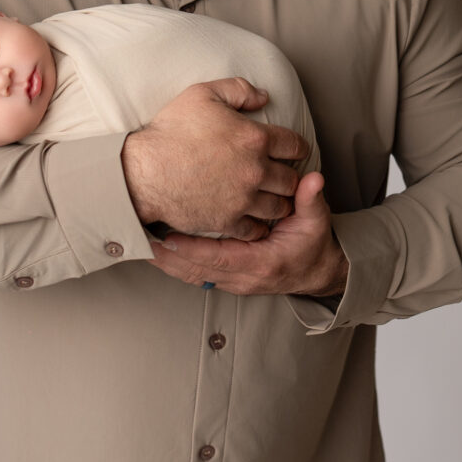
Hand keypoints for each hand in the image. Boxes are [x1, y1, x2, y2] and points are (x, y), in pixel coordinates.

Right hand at [122, 77, 308, 240]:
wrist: (145, 171)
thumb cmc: (171, 131)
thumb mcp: (203, 94)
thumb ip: (238, 89)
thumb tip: (263, 97)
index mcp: (254, 138)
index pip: (294, 144)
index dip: (298, 147)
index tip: (297, 152)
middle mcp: (256, 170)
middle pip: (291, 179)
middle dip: (291, 177)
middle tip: (287, 177)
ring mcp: (243, 198)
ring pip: (279, 207)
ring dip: (279, 203)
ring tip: (275, 200)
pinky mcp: (228, 220)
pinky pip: (255, 229)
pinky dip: (258, 226)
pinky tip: (255, 221)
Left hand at [148, 172, 348, 296]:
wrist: (320, 272)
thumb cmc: (314, 244)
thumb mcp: (316, 221)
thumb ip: (311, 200)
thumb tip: (313, 180)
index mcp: (264, 262)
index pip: (220, 258)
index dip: (191, 250)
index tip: (167, 239)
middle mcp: (246, 277)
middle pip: (198, 271)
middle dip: (168, 260)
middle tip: (141, 244)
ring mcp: (237, 282)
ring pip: (194, 276)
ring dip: (168, 265)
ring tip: (142, 248)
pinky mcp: (230, 280)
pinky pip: (198, 276)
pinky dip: (177, 267)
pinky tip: (159, 256)